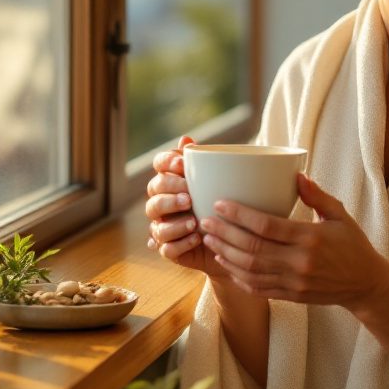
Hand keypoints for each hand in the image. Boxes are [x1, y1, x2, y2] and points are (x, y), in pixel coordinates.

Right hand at [145, 135, 225, 278]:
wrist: (233, 241)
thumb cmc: (221, 204)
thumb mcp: (218, 183)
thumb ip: (203, 163)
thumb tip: (186, 140)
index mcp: (172, 179)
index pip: (159, 164)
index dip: (166, 163)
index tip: (182, 165)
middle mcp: (162, 201)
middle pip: (154, 192)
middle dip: (170, 193)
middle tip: (189, 197)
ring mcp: (163, 226)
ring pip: (156, 223)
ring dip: (174, 222)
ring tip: (193, 221)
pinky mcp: (169, 249)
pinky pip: (166, 248)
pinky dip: (180, 243)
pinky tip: (196, 238)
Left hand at [200, 172, 387, 310]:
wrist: (366, 284)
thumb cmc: (352, 245)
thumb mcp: (339, 215)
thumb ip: (317, 196)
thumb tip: (296, 174)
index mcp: (310, 238)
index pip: (266, 225)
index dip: (239, 215)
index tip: (219, 203)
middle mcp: (299, 262)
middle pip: (252, 248)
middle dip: (224, 234)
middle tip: (205, 221)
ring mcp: (294, 282)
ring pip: (251, 270)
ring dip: (226, 255)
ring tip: (209, 240)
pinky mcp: (292, 296)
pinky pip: (259, 288)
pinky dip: (239, 277)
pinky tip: (226, 263)